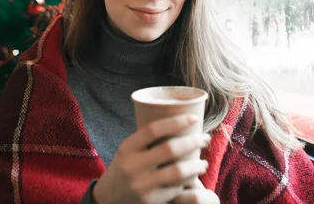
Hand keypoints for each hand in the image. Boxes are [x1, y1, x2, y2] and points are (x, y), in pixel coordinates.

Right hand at [92, 114, 210, 203]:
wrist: (108, 198)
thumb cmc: (125, 167)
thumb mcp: (129, 150)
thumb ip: (148, 140)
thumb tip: (181, 122)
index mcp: (127, 148)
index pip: (153, 129)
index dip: (176, 122)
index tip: (194, 118)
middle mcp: (133, 166)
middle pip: (170, 149)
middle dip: (193, 141)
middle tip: (205, 138)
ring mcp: (141, 185)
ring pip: (178, 171)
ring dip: (196, 165)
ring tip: (204, 163)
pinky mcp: (150, 201)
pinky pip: (176, 189)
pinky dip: (187, 182)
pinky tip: (192, 178)